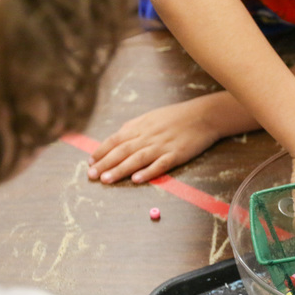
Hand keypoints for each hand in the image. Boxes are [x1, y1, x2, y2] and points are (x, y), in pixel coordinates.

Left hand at [87, 97, 222, 183]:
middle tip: (91, 176)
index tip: (90, 162)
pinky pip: (160, 164)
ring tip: (106, 180)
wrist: (204, 115)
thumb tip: (118, 136)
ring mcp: (162, 145)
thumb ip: (135, 127)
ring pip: (137, 158)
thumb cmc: (177, 116)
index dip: (102, 151)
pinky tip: (137, 179)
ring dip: (120, 169)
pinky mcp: (177, 154)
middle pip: (122, 150)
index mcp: (141, 126)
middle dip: (105, 163)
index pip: (116, 139)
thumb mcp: (152, 117)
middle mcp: (149, 136)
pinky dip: (148, 172)